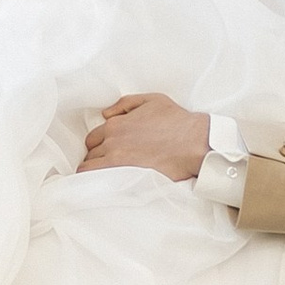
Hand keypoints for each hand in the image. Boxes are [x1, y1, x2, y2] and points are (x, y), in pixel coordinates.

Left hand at [79, 93, 212, 183]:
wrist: (193, 142)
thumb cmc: (177, 121)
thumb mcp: (152, 100)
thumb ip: (125, 103)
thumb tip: (106, 114)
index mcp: (116, 123)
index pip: (93, 138)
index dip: (98, 145)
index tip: (105, 151)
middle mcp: (112, 140)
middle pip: (91, 153)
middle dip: (96, 157)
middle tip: (106, 164)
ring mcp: (116, 158)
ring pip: (92, 167)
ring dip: (96, 170)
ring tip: (104, 176)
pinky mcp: (123, 173)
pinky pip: (98, 178)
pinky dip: (95, 180)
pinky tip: (100, 183)